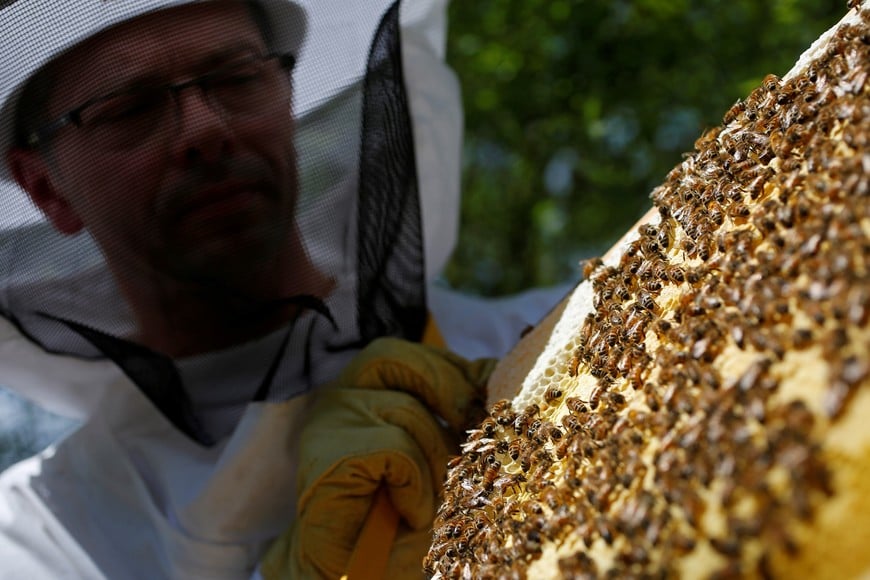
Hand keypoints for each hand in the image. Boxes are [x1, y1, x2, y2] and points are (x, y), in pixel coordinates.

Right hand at [261, 338, 494, 579]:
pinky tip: (410, 511)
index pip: (417, 354)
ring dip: (435, 461)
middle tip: (471, 443)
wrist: (359, 571)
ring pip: (406, 411)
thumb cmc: (405, 514)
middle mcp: (343, 397)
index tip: (490, 396)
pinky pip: (394, 449)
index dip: (459, 371)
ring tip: (433, 500)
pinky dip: (414, 485)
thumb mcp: (444, 454)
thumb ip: (464, 412)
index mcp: (370, 390)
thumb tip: (498, 370)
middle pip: (403, 359)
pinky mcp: (327, 454)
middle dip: (451, 394)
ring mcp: (330, 423)